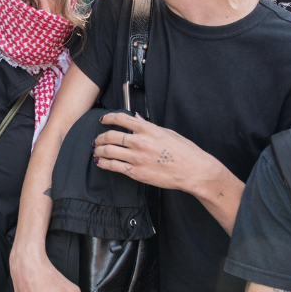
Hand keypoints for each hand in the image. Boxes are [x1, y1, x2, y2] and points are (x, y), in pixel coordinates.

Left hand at [94, 112, 228, 194]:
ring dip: (99, 149)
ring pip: (109, 151)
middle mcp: (140, 142)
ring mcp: (137, 158)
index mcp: (148, 129)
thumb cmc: (185, 151)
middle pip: (111, 136)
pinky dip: (104, 163)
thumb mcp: (168, 132)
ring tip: (97, 150)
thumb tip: (136, 119)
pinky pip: (114, 166)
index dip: (108, 118)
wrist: (193, 171)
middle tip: (98, 138)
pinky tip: (100, 162)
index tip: (103, 120)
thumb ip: (149, 126)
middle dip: (101, 137)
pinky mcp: (136, 173)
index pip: (121, 119)